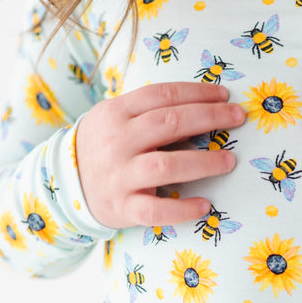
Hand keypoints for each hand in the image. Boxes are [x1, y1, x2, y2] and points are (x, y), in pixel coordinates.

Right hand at [75, 82, 245, 227]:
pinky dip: (182, 208)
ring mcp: (118, 176)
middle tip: (238, 118)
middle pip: (168, 123)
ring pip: (164, 165)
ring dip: (202, 162)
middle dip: (208, 118)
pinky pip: (155, 209)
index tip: (224, 96)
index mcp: (116, 113)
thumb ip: (150, 113)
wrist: (63, 184)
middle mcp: (117, 142)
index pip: (161, 95)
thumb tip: (202, 110)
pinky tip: (205, 205)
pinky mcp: (122, 207)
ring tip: (229, 161)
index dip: (196, 93)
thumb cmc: (103, 147)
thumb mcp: (116, 120)